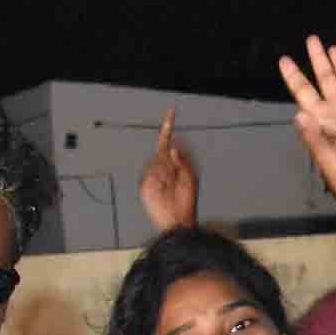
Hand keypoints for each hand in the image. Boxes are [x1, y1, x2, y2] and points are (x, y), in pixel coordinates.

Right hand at [137, 107, 199, 233]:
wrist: (176, 222)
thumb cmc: (186, 204)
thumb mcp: (189, 180)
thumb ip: (181, 162)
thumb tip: (172, 148)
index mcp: (173, 165)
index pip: (167, 143)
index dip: (168, 128)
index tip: (171, 112)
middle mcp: (161, 168)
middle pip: (161, 151)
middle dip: (170, 162)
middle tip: (175, 178)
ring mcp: (152, 176)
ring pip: (156, 162)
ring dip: (166, 173)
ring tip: (171, 189)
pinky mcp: (145, 185)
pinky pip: (151, 174)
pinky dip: (159, 180)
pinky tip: (164, 189)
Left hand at [276, 37, 335, 232]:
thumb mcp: (326, 157)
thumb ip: (314, 136)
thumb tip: (299, 114)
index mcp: (321, 120)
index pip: (304, 92)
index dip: (295, 76)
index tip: (284, 60)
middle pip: (325, 80)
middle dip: (318, 60)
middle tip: (311, 39)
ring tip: (333, 48)